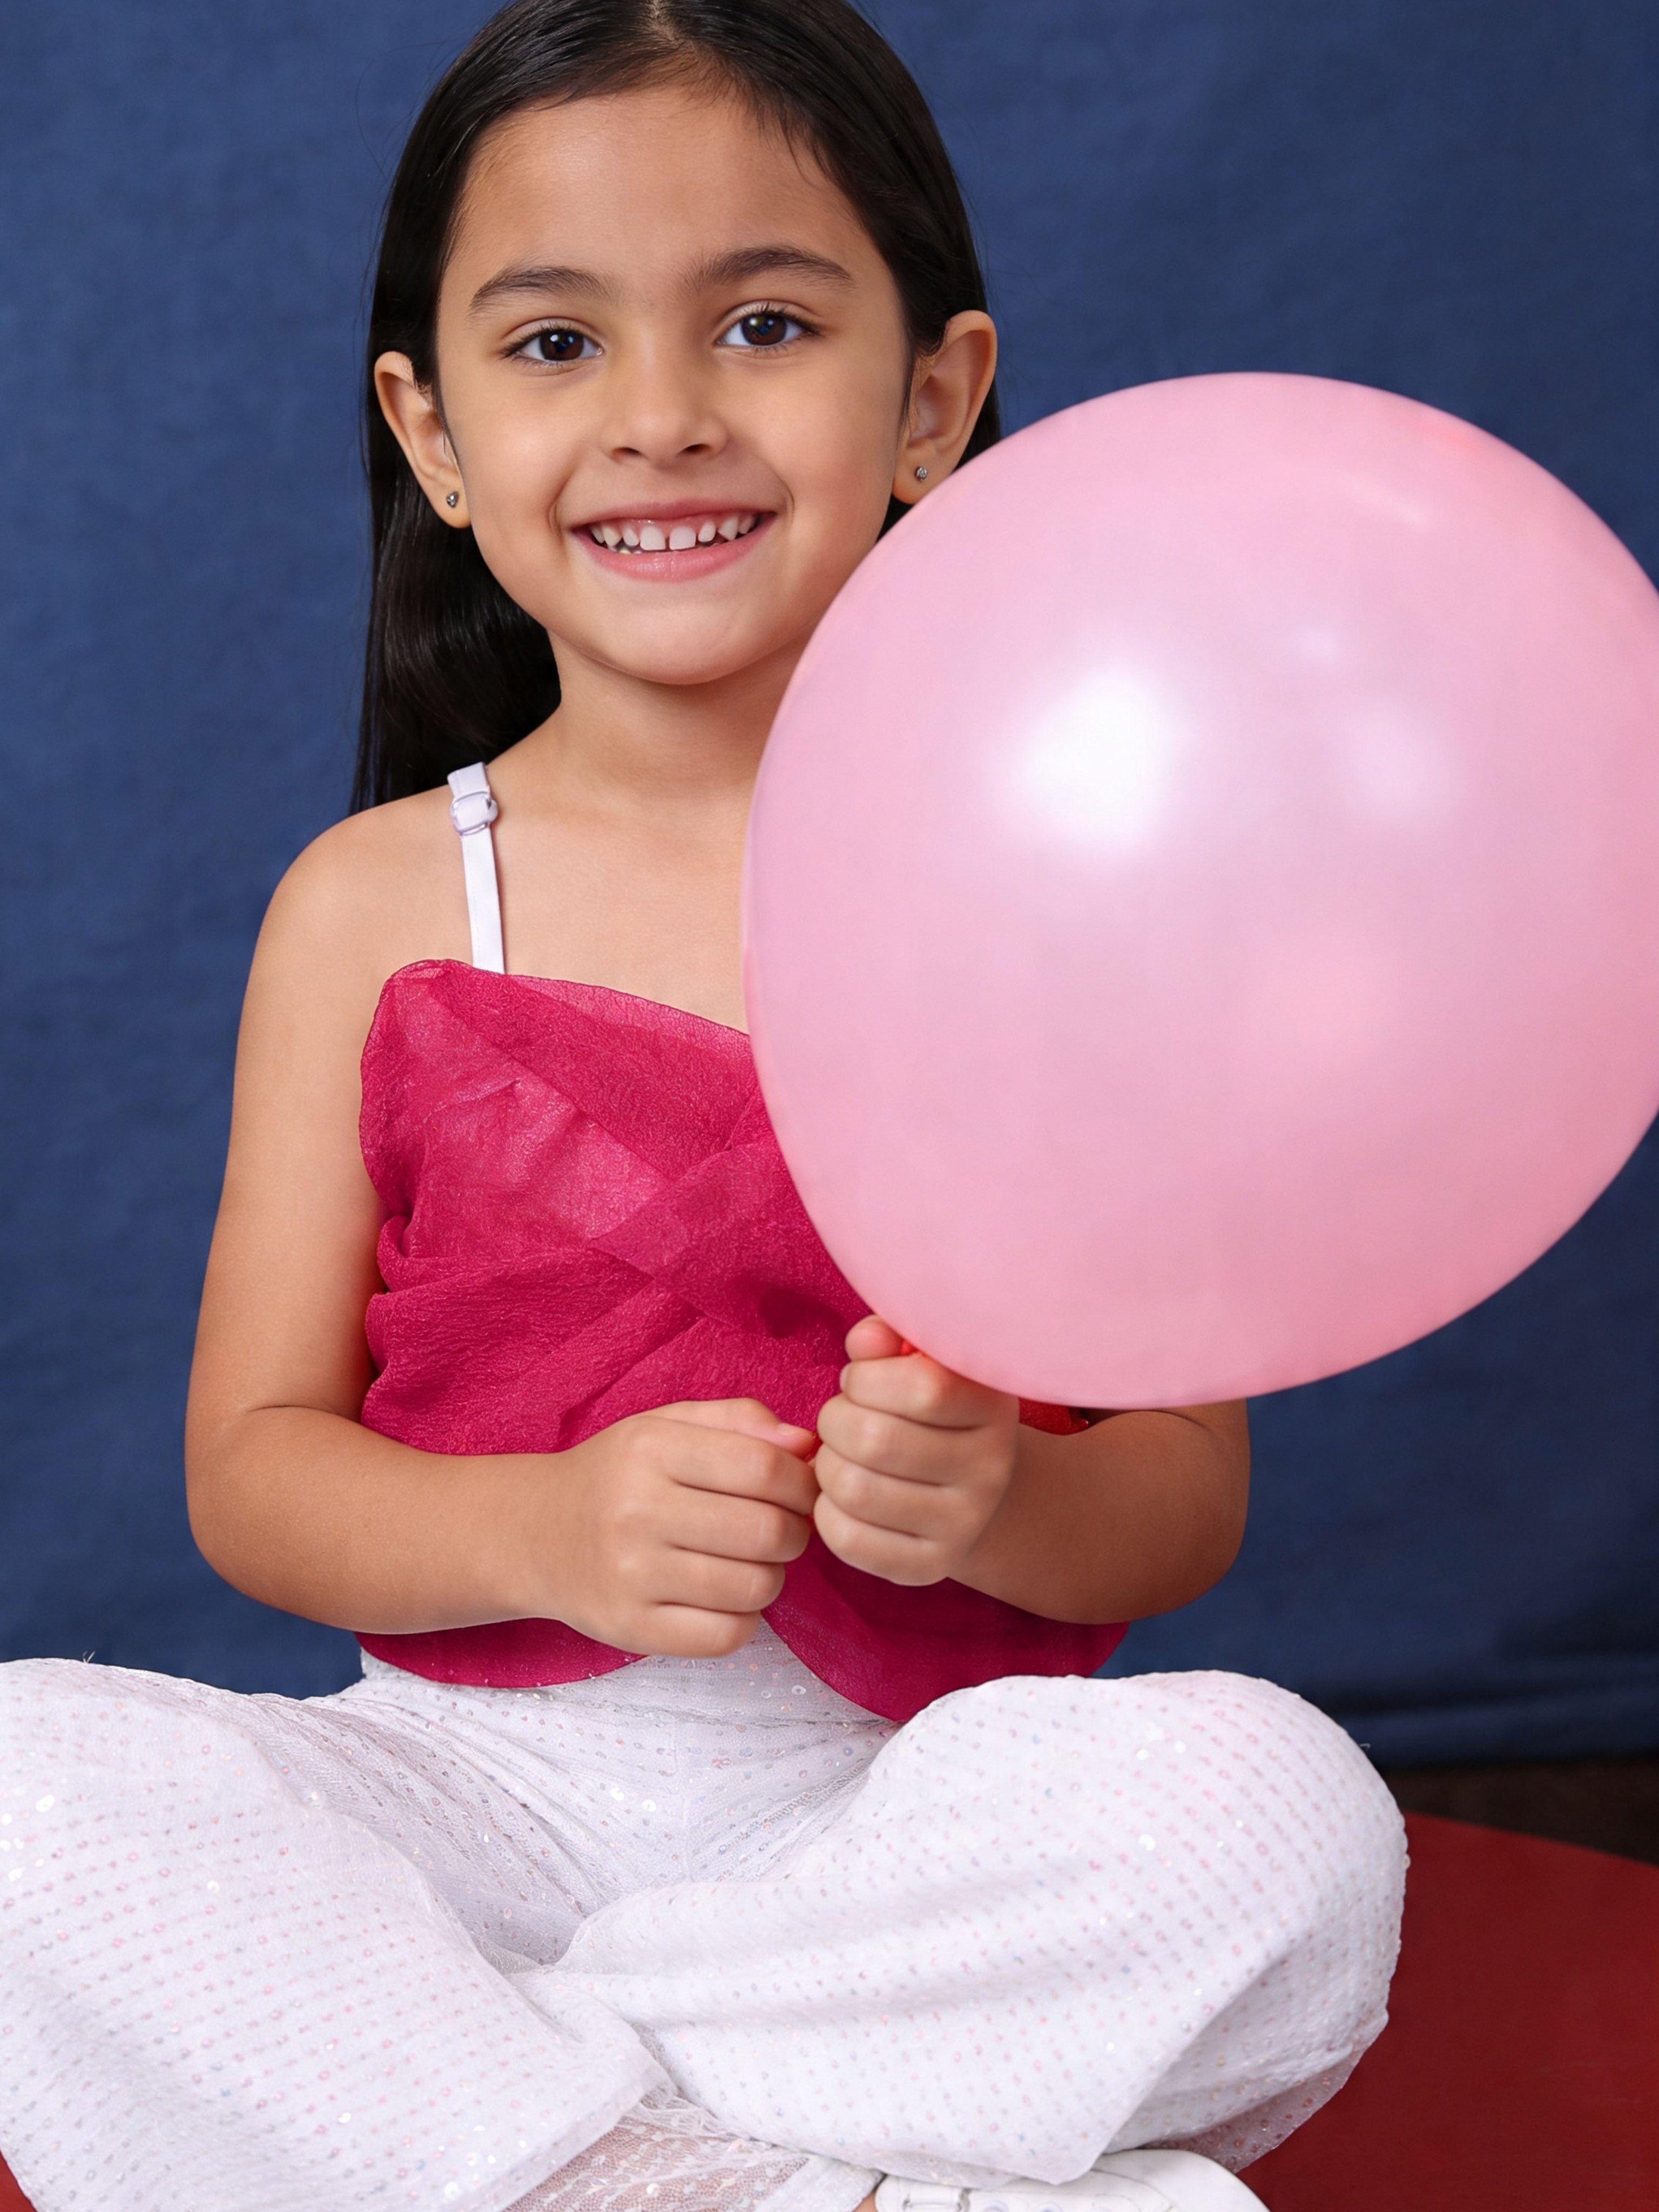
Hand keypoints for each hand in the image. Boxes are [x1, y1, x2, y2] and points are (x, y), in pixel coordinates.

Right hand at [532, 1400, 817, 1656]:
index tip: (801, 1491)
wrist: (535, 1534)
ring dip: (773, 1576)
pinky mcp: (630, 1629)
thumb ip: (739, 1421)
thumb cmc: (618, 1475)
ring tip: (749, 1561)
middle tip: (782, 1529)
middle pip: (768, 1531)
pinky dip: (744, 1618)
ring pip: (756, 1587)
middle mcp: (635, 1511)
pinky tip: (725, 1597)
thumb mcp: (666, 1425)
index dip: (803, 1483)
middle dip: (796, 1532)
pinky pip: (727, 1636)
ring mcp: (630, 1576)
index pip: (764, 1467)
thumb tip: (808, 1445)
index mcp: (650, 1450)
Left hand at [812, 1317, 1019, 1585]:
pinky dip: (827, 1511)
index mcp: (994, 1406)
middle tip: (842, 1419)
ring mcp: (963, 1525)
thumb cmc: (930, 1411)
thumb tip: (866, 1341)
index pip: (924, 1387)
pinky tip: (842, 1495)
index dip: (867, 1378)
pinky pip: (848, 1539)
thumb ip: (891, 1339)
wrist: (969, 1488)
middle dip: (836, 1420)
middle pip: (876, 1440)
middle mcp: (990, 1469)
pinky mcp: (928, 1567)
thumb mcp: (922, 1363)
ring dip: (827, 1464)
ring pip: (854, 1489)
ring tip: (840, 1455)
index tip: (860, 1380)